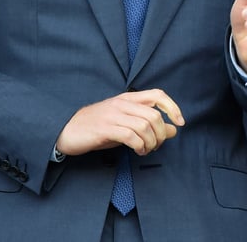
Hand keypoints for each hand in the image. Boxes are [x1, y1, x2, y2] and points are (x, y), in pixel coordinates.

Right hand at [56, 89, 184, 156]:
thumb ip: (148, 125)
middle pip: (154, 115)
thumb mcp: (125, 123)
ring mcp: (113, 115)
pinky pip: (130, 136)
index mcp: (128, 99)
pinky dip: (140, 146)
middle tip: (157, 145)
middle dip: (161, 134)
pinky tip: (138, 151)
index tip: (180, 122)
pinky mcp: (104, 129)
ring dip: (151, 143)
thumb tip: (173, 129)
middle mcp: (122, 104)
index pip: (158, 95)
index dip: (173, 107)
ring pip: (144, 126)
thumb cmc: (98, 127)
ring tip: (146, 150)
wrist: (66, 130)